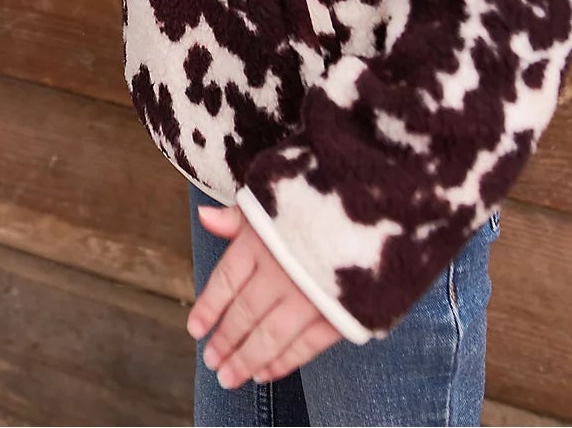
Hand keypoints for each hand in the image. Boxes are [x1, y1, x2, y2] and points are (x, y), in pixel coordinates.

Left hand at [187, 204, 340, 388]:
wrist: (377, 206)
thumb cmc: (320, 198)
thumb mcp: (276, 195)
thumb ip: (239, 216)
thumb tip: (204, 217)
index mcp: (262, 240)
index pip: (226, 280)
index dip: (209, 307)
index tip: (195, 329)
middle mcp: (281, 271)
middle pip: (244, 313)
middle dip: (225, 340)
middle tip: (211, 361)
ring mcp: (309, 296)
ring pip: (269, 336)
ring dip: (246, 359)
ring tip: (229, 377)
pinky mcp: (338, 315)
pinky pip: (304, 346)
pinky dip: (283, 363)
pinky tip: (265, 374)